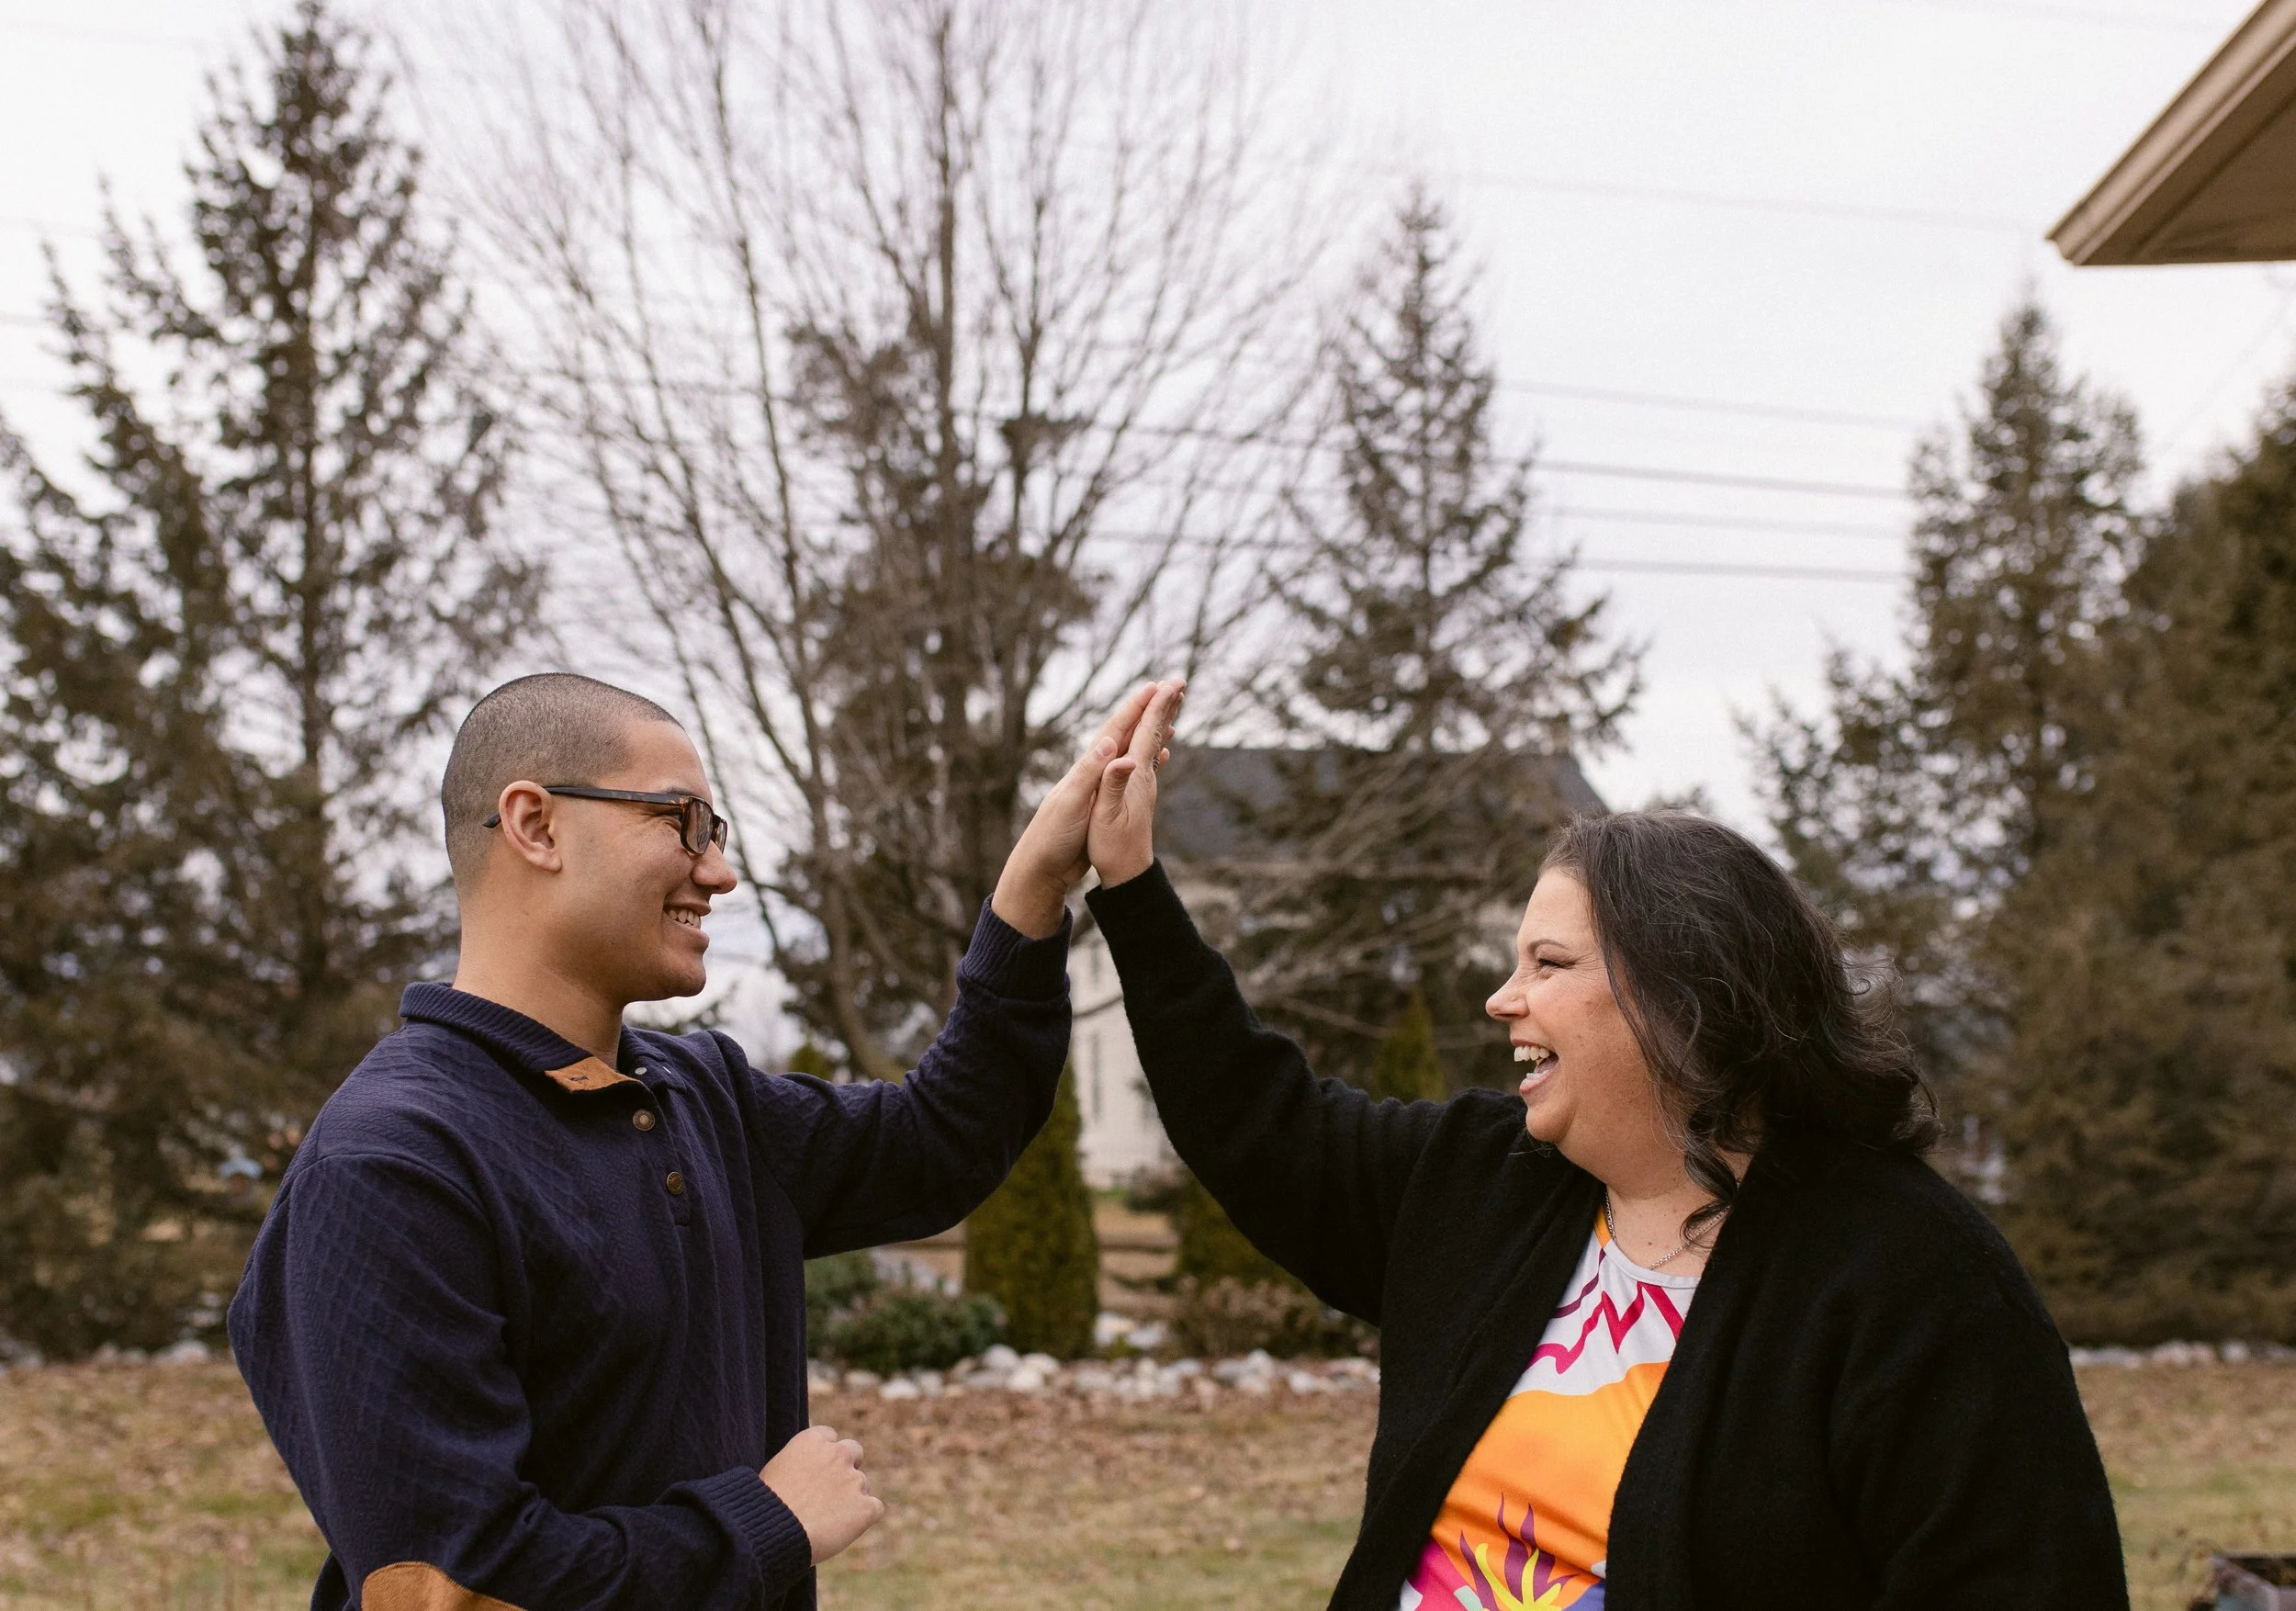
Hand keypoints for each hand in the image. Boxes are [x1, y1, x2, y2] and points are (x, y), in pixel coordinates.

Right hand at [761, 1423, 884, 1564]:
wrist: (771, 1533)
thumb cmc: (764, 1507)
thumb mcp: (775, 1471)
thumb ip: (799, 1463)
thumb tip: (805, 1472)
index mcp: (813, 1440)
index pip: (829, 1437)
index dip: (824, 1456)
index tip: (816, 1472)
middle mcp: (838, 1453)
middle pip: (854, 1452)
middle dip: (847, 1468)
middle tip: (831, 1493)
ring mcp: (854, 1479)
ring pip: (862, 1485)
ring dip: (850, 1499)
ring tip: (824, 1521)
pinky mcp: (865, 1506)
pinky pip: (874, 1508)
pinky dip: (863, 1519)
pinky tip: (842, 1530)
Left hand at [990, 680, 1168, 936]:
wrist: (1043, 866)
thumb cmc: (1053, 835)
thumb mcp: (1072, 802)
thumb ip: (1090, 773)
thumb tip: (1110, 742)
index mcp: (1088, 767)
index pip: (1116, 730)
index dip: (1136, 707)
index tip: (1156, 686)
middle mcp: (1095, 771)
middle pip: (1127, 733)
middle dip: (1148, 711)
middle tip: (1170, 689)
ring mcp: (1100, 786)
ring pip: (1132, 751)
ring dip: (1150, 733)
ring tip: (1170, 718)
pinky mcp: (1105, 802)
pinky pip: (1133, 773)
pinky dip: (1148, 761)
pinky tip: (1157, 758)